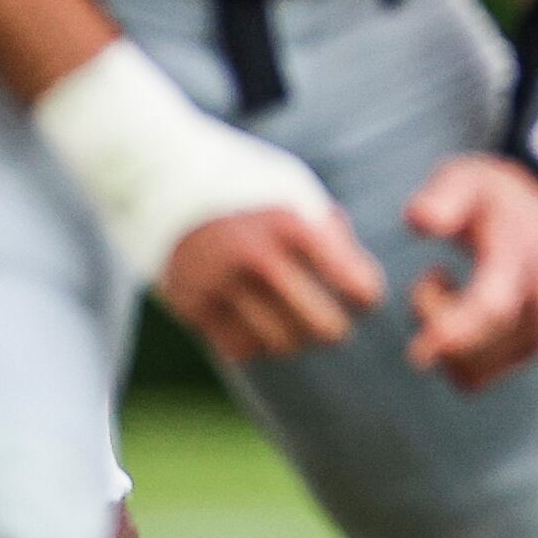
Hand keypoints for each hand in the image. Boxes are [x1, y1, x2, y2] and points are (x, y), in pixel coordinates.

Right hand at [161, 201, 383, 363]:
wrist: (171, 188)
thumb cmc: (254, 195)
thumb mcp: (298, 196)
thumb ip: (332, 235)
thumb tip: (362, 286)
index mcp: (291, 224)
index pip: (352, 281)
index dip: (366, 296)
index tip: (363, 298)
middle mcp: (255, 255)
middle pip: (323, 325)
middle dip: (337, 329)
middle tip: (336, 325)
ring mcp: (220, 284)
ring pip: (283, 343)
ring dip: (296, 339)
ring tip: (297, 324)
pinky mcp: (191, 306)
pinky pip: (241, 349)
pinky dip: (258, 344)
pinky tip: (259, 324)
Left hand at [403, 154, 537, 391]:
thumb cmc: (495, 198)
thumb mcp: (470, 180)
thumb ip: (445, 197)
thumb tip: (418, 218)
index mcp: (520, 257)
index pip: (494, 305)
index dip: (457, 330)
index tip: (420, 351)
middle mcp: (537, 300)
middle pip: (479, 347)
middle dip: (437, 321)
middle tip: (432, 277)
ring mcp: (537, 329)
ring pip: (474, 369)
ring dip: (445, 341)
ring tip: (448, 292)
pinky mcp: (528, 349)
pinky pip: (477, 376)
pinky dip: (456, 357)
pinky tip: (459, 317)